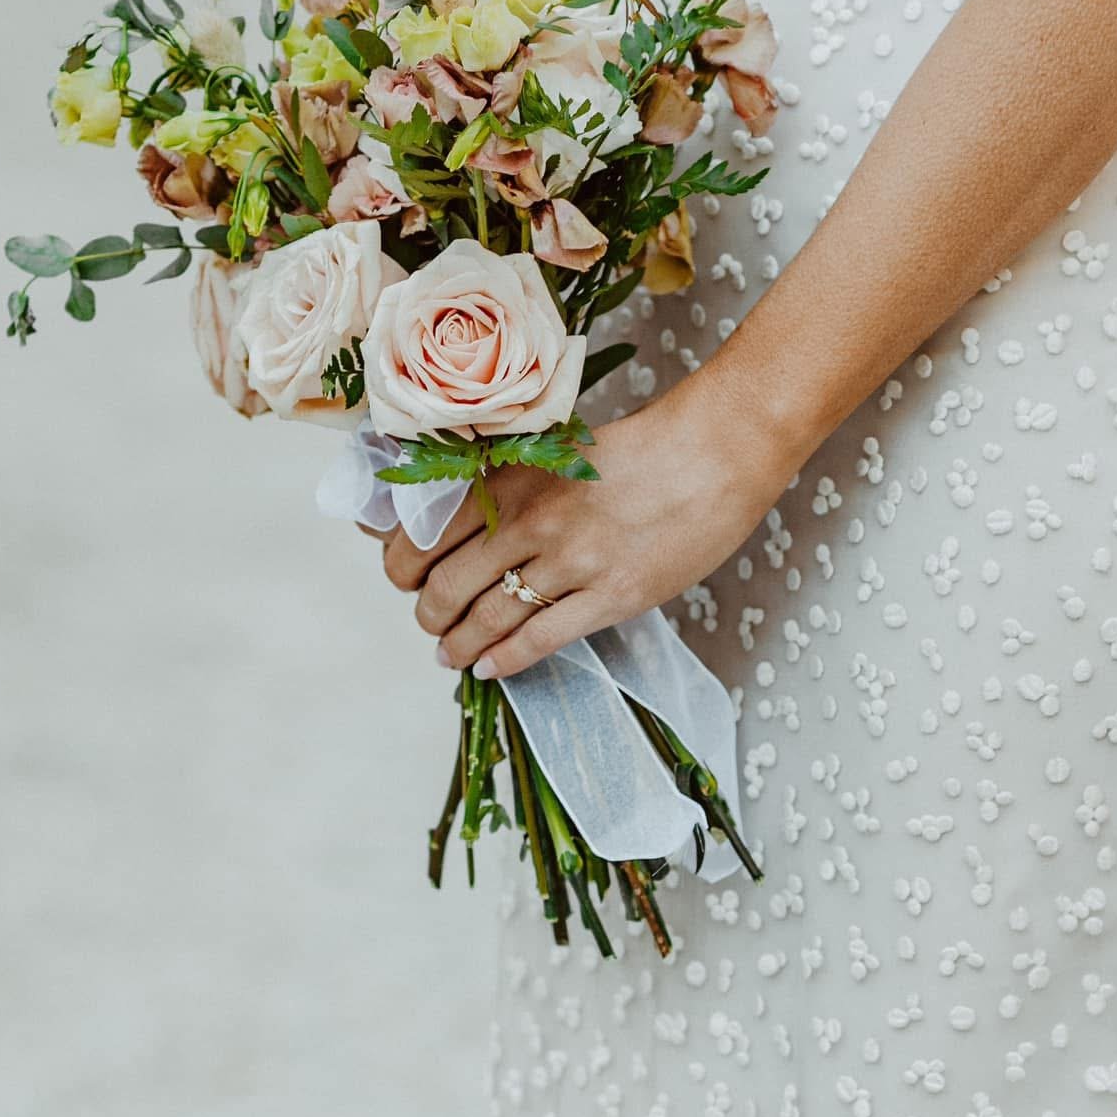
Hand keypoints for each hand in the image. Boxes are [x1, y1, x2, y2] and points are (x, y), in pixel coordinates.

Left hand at [371, 380, 786, 679]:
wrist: (714, 453)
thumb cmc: (639, 448)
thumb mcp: (556, 450)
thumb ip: (504, 480)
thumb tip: (448, 510)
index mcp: (510, 478)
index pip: (425, 535)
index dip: (403, 567)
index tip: (406, 578)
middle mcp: (530, 521)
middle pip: (446, 585)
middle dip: (428, 613)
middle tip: (430, 621)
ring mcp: (571, 562)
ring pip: (487, 619)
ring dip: (458, 645)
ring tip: (450, 654)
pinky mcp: (612, 596)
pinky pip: (540, 640)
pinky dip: (503, 661)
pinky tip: (488, 669)